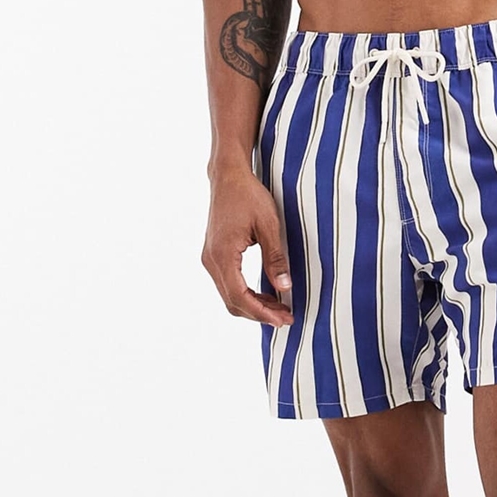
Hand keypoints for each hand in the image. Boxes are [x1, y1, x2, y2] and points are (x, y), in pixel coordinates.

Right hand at [202, 169, 293, 326]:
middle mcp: (211, 260)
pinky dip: (246, 294)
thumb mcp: (269, 225)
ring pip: (229, 295)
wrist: (228, 177)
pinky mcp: (214, 255)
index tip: (283, 319)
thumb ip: (275, 258)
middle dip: (259, 314)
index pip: (240, 296)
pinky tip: (266, 294)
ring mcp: (209, 258)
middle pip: (232, 301)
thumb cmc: (248, 195)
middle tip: (286, 318)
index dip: (262, 312)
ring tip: (280, 308)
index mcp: (222, 254)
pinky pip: (228, 283)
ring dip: (253, 305)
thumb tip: (285, 287)